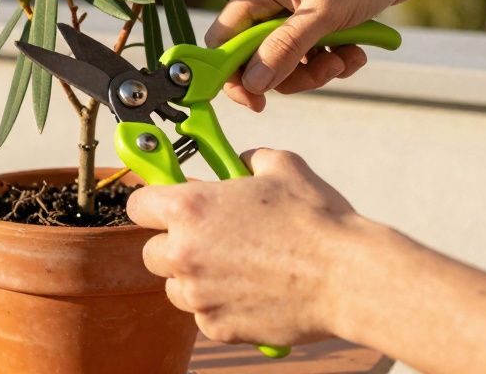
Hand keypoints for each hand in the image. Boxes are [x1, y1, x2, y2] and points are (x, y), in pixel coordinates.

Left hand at [126, 149, 366, 346]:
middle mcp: (184, 252)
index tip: (166, 207)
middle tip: (209, 240)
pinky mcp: (218, 326)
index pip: (138, 206)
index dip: (154, 204)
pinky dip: (220, 306)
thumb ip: (250, 160)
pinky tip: (251, 293)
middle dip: (175, 245)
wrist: (347, 277)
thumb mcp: (282, 167)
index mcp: (190, 208)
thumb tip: (242, 161)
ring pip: (176, 288)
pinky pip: (204, 315)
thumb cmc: (316, 221)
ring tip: (235, 269)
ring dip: (195, 279)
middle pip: (152, 252)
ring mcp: (198, 294)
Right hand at [203, 0, 432, 110]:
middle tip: (325, 72)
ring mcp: (290, 10)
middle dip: (291, 74)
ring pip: (285, 62)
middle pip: (257, 57)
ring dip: (317, 70)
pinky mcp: (313, 20)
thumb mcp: (325, 14)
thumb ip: (286, 48)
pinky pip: (309, 55)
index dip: (234, 74)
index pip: (224, 40)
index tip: (256, 101)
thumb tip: (253, 83)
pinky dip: (332, 60)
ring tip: (346, 59)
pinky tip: (356, 52)